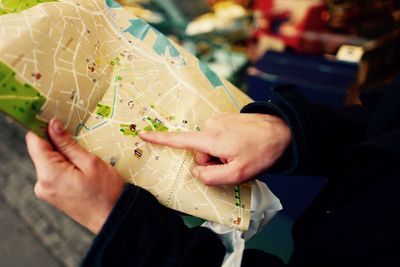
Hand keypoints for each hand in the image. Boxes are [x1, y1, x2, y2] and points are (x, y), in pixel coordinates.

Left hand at [26, 118, 124, 233]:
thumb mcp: (90, 162)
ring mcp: (46, 191)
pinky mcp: (52, 195)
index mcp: (49, 174)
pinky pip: (54, 173)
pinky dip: (65, 166)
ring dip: (64, 155)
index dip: (43, 127)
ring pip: (49, 162)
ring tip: (85, 160)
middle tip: (81, 142)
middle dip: (58, 143)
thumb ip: (68, 144)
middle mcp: (41, 183)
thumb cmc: (106, 192)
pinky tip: (83, 170)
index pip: (34, 141)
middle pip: (42, 151)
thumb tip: (52, 125)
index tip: (56, 119)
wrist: (113, 218)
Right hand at [140, 113, 290, 185]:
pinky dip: (224, 145)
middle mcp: (211, 126)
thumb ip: (211, 176)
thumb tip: (196, 172)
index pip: (180, 140)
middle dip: (212, 161)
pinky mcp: (225, 118)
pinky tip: (240, 145)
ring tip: (239, 152)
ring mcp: (218, 120)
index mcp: (211, 139)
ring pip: (208, 146)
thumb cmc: (261, 153)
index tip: (142, 134)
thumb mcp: (238, 173)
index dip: (160, 139)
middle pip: (199, 152)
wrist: (282, 130)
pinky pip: (216, 137)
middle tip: (233, 162)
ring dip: (220, 153)